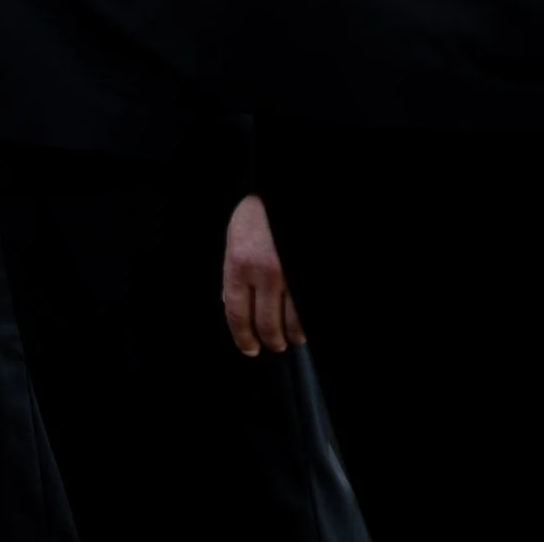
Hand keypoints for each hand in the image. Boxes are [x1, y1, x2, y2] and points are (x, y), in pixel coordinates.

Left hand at [222, 194, 307, 355]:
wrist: (279, 196)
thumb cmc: (259, 215)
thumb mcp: (235, 238)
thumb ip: (234, 273)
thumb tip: (232, 304)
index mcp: (240, 263)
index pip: (236, 314)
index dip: (242, 338)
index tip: (249, 348)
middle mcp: (266, 272)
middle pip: (267, 325)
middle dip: (270, 342)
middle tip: (272, 344)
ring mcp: (292, 276)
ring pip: (295, 325)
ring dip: (293, 337)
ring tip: (291, 336)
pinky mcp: (310, 278)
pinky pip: (310, 314)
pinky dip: (308, 324)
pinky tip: (304, 323)